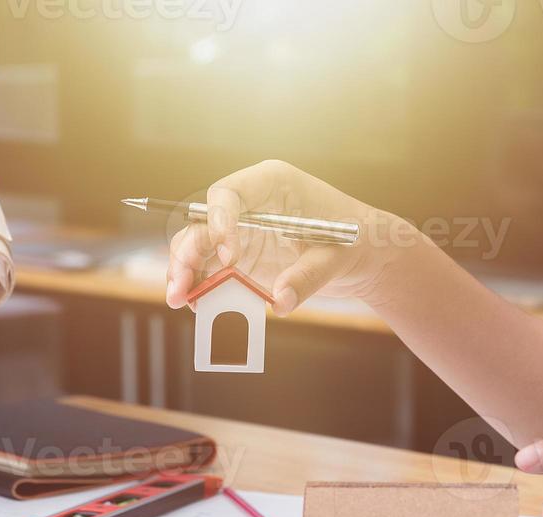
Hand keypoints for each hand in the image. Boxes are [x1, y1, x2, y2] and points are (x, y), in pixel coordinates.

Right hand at [165, 160, 402, 316]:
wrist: (363, 254)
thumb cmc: (353, 240)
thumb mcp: (336, 257)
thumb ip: (307, 277)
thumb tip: (278, 302)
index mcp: (269, 185)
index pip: (226, 195)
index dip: (219, 224)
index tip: (232, 259)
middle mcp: (247, 206)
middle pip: (202, 224)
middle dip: (187, 254)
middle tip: (181, 286)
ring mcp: (240, 232)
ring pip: (199, 247)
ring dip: (185, 273)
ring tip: (179, 300)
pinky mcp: (241, 259)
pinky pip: (212, 271)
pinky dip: (201, 288)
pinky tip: (197, 307)